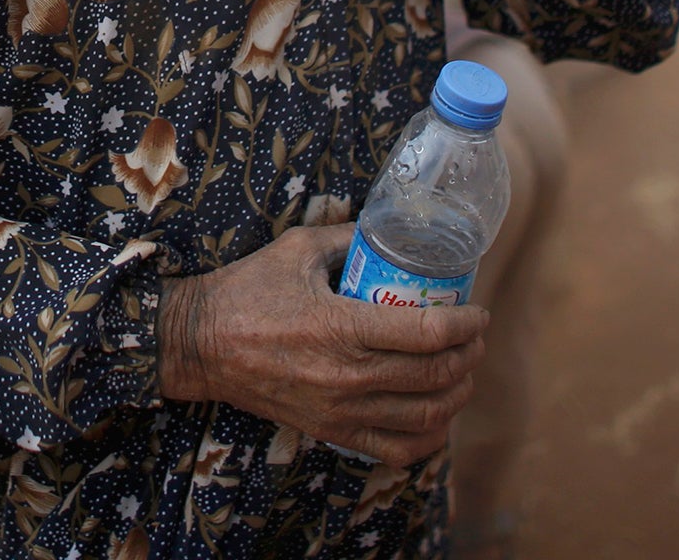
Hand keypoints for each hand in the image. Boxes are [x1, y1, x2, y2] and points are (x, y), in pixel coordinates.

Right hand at [157, 223, 487, 466]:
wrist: (200, 344)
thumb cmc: (247, 291)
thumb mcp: (297, 249)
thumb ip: (347, 238)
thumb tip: (388, 228)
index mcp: (342, 326)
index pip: (429, 332)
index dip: (467, 323)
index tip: (478, 311)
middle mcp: (348, 375)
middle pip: (436, 374)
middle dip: (469, 355)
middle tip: (475, 337)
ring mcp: (340, 409)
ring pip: (424, 415)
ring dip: (457, 394)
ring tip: (464, 373)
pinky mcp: (330, 431)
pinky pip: (395, 450)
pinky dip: (428, 438)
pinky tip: (437, 418)